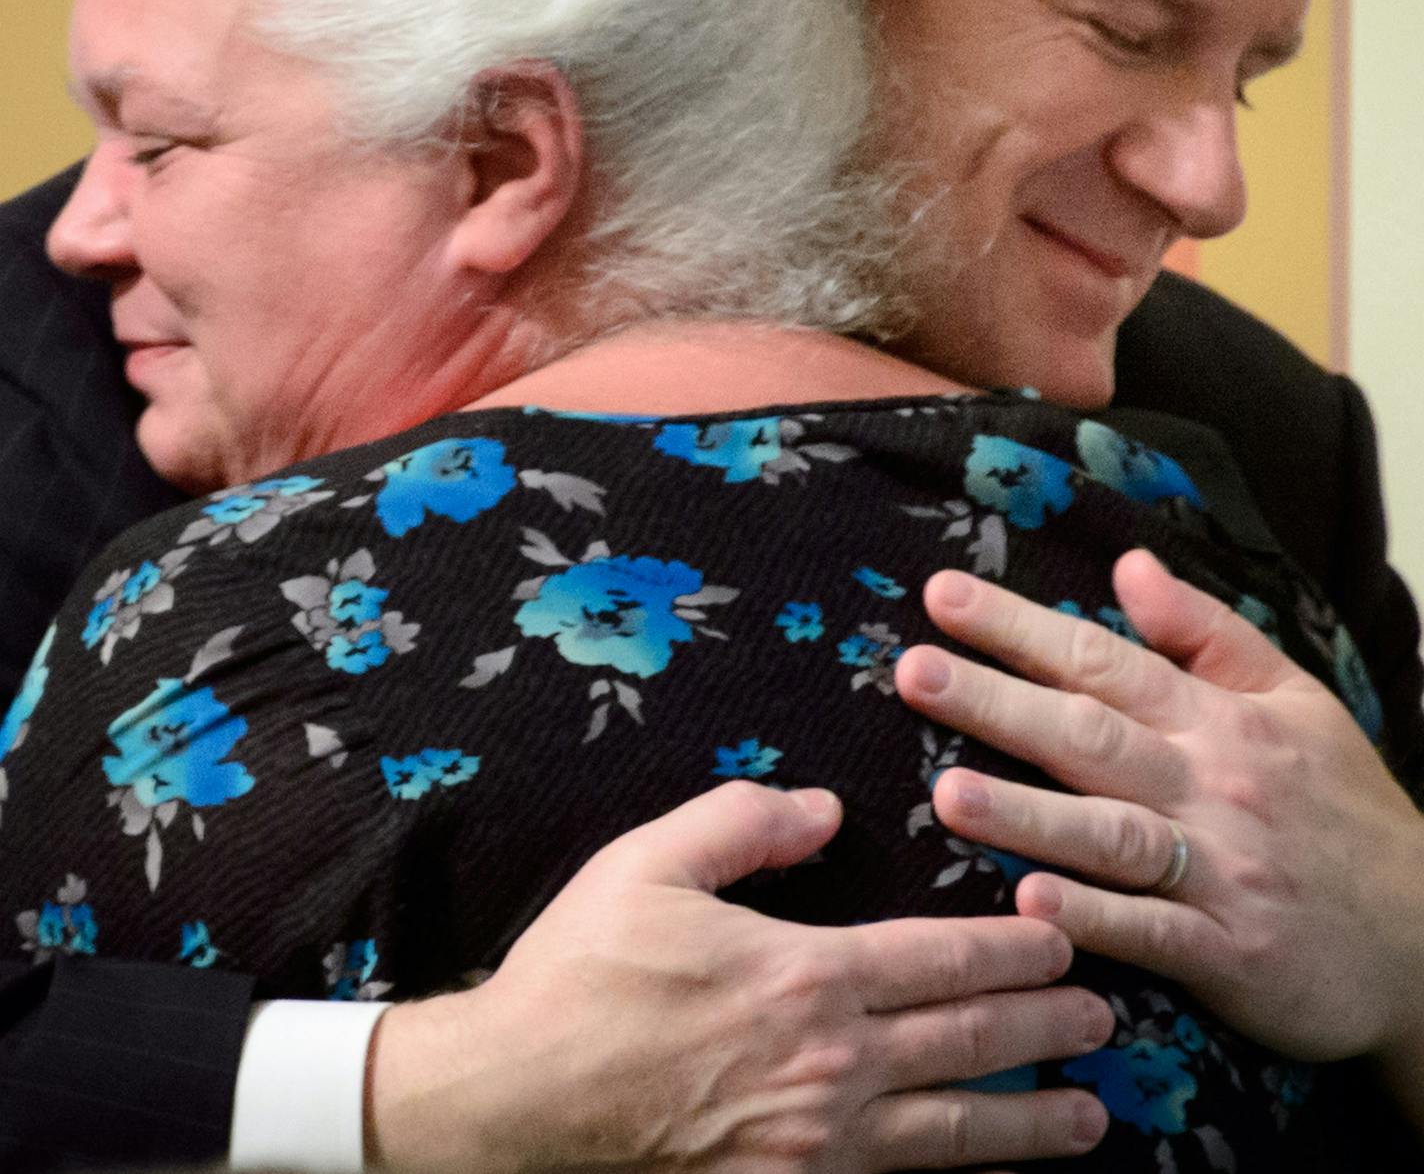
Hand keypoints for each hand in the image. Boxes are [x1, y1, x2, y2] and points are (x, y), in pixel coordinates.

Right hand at [367, 780, 1111, 1172]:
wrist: (517, 1101)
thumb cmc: (583, 972)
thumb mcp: (650, 862)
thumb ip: (744, 819)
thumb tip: (825, 806)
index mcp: (806, 975)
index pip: (939, 957)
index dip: (1013, 949)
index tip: (1065, 939)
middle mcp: (830, 1066)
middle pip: (966, 1043)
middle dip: (1045, 1029)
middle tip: (1107, 1021)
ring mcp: (814, 1145)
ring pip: (951, 1134)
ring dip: (1027, 1122)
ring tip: (1090, 1118)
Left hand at [896, 552, 1423, 1088]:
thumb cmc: (1344, 808)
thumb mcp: (1294, 697)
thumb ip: (1205, 631)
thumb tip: (1127, 564)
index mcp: (1217, 718)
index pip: (1102, 661)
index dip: (1019, 629)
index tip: (942, 596)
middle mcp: (1210, 785)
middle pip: (1089, 736)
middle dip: (996, 703)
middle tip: (913, 671)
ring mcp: (1220, 871)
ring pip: (1112, 834)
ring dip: (1028, 814)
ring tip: (946, 793)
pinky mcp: (1229, 954)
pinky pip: (1152, 933)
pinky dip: (1094, 917)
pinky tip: (1029, 902)